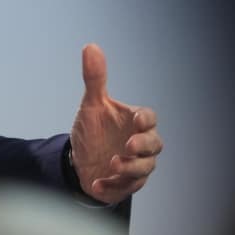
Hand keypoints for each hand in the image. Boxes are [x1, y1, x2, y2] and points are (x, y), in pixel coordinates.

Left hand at [68, 44, 161, 203]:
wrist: (79, 160)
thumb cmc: (93, 131)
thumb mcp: (91, 105)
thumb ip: (95, 79)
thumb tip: (90, 47)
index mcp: (134, 123)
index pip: (149, 118)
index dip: (146, 119)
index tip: (137, 119)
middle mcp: (139, 145)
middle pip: (155, 145)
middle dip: (144, 146)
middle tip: (129, 145)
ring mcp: (135, 166)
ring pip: (144, 169)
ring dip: (130, 168)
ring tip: (112, 163)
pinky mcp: (125, 185)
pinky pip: (125, 188)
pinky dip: (111, 186)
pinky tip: (97, 182)